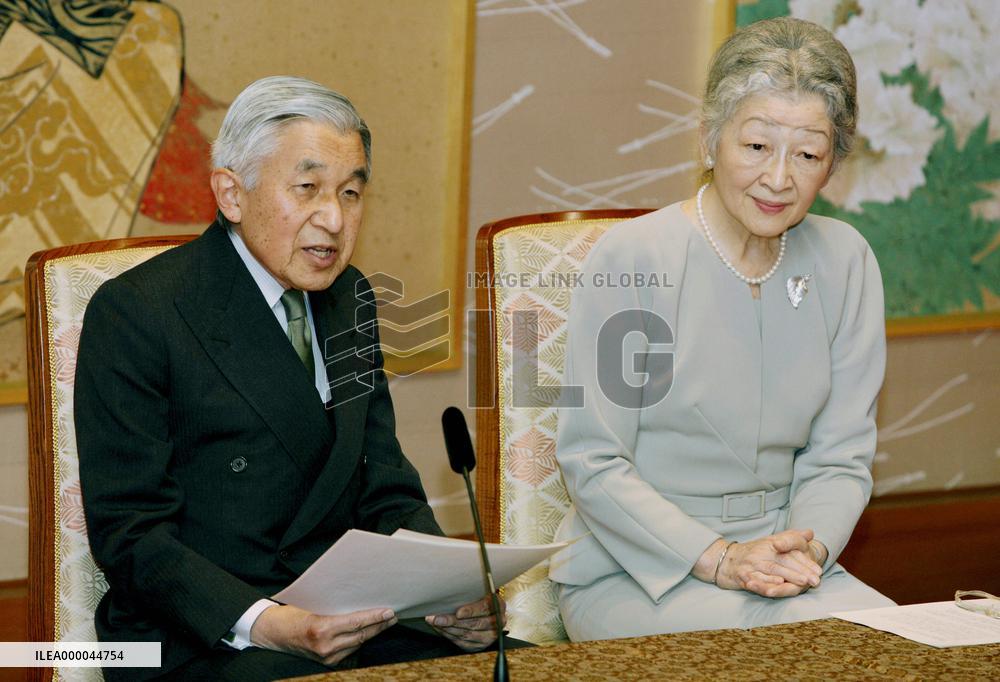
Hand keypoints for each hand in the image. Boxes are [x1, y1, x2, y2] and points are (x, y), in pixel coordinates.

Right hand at [250, 604, 396, 665]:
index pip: (356, 622)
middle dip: (379, 626)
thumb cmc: (290, 614)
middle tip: (392, 616)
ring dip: (372, 633)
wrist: (271, 632)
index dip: (375, 617)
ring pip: (357, 644)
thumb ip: (336, 608)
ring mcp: (326, 657)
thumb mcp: (314, 606)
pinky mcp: (326, 662)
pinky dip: (360, 641)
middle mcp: (325, 646)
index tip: (389, 611)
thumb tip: (360, 602)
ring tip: (384, 623)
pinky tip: (368, 633)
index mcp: (321, 628)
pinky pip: (350, 651)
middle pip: (361, 635)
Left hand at [425, 594, 505, 651]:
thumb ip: (467, 591)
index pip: (485, 608)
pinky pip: (464, 643)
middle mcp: (498, 622)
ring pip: (467, 635)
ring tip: (434, 622)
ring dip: (448, 629)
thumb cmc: (478, 596)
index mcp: (499, 604)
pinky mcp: (481, 646)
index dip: (471, 611)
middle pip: (475, 624)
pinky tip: (440, 629)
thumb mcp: (478, 590)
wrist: (485, 609)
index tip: (457, 612)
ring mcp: (490, 636)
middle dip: (453, 621)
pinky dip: (450, 636)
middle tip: (436, 618)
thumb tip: (447, 588)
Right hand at [697, 529, 822, 597]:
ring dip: (787, 576)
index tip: (819, 571)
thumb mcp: (771, 541)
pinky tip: (777, 584)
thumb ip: (791, 538)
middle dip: (800, 571)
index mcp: (769, 544)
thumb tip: (810, 532)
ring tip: (801, 582)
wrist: (726, 560)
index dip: (805, 561)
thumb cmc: (754, 553)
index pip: (790, 551)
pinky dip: (767, 582)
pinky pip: (756, 580)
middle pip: (783, 561)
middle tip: (814, 580)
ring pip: (771, 570)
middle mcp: (760, 553)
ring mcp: (751, 564)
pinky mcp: (742, 576)